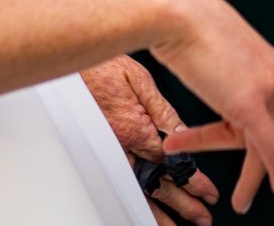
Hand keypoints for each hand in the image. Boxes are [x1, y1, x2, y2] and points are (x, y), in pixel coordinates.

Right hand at [81, 57, 218, 225]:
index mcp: (136, 127)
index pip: (173, 163)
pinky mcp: (97, 152)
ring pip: (138, 190)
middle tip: (202, 217)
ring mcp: (107, 152)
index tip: (209, 192)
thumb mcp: (139, 79)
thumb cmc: (100, 66)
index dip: (194, 180)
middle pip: (158, 184)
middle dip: (184, 204)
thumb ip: (162, 110)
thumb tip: (183, 133)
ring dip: (161, 212)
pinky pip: (120, 184)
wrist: (65, 64)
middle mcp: (121, 146)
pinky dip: (135, 201)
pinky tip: (146, 213)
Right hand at [148, 0, 273, 213]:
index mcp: (265, 59)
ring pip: (273, 144)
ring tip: (244, 201)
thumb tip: (207, 83)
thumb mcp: (206, 50)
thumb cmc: (179, 20)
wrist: (173, 10)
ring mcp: (266, 87)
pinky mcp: (251, 103)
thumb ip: (216, 71)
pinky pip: (269, 147)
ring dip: (265, 176)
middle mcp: (273, 72)